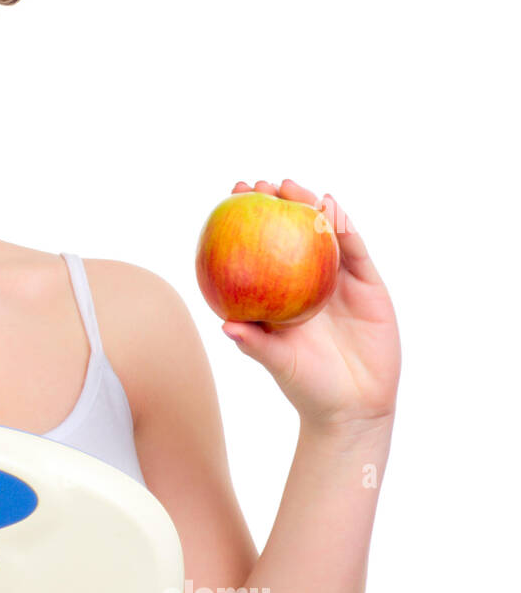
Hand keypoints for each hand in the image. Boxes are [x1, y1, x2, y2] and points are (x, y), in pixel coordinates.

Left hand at [222, 179, 401, 431]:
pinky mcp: (367, 284)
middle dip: (275, 204)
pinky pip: (354, 250)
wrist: (354, 406)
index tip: (229, 200)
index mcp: (281, 295)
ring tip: (290, 186)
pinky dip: (343, 228)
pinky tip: (331, 207)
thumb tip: (224, 325)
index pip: (260, 250)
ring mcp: (339, 281)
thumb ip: (255, 343)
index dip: (246, 223)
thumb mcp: (277, 362)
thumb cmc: (307, 386)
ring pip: (323, 235)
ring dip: (308, 206)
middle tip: (257, 186)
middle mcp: (307, 282)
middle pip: (291, 233)